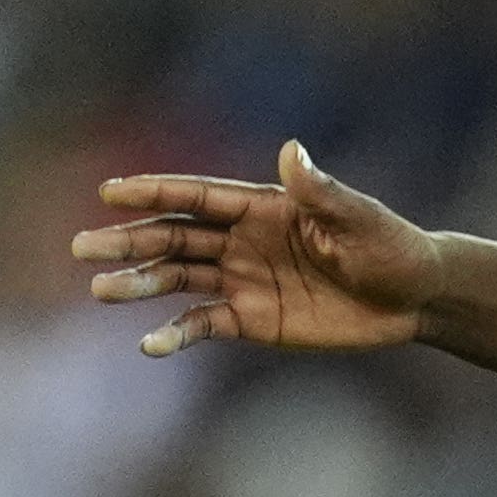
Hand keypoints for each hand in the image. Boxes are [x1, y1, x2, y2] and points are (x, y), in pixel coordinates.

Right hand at [72, 140, 439, 355]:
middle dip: (129, 240)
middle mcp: (241, 240)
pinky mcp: (253, 319)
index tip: (110, 193)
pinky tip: (151, 345)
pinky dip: (177, 333)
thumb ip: (319, 192)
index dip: (153, 192)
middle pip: (173, 235)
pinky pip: (205, 324)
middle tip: (83, 248)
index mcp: (261, 207)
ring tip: (102, 290)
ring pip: (178, 278)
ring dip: (140, 283)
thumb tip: (292, 151)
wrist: (413, 298)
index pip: (196, 197)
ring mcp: (243, 279)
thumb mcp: (358, 219)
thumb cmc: (389, 247)